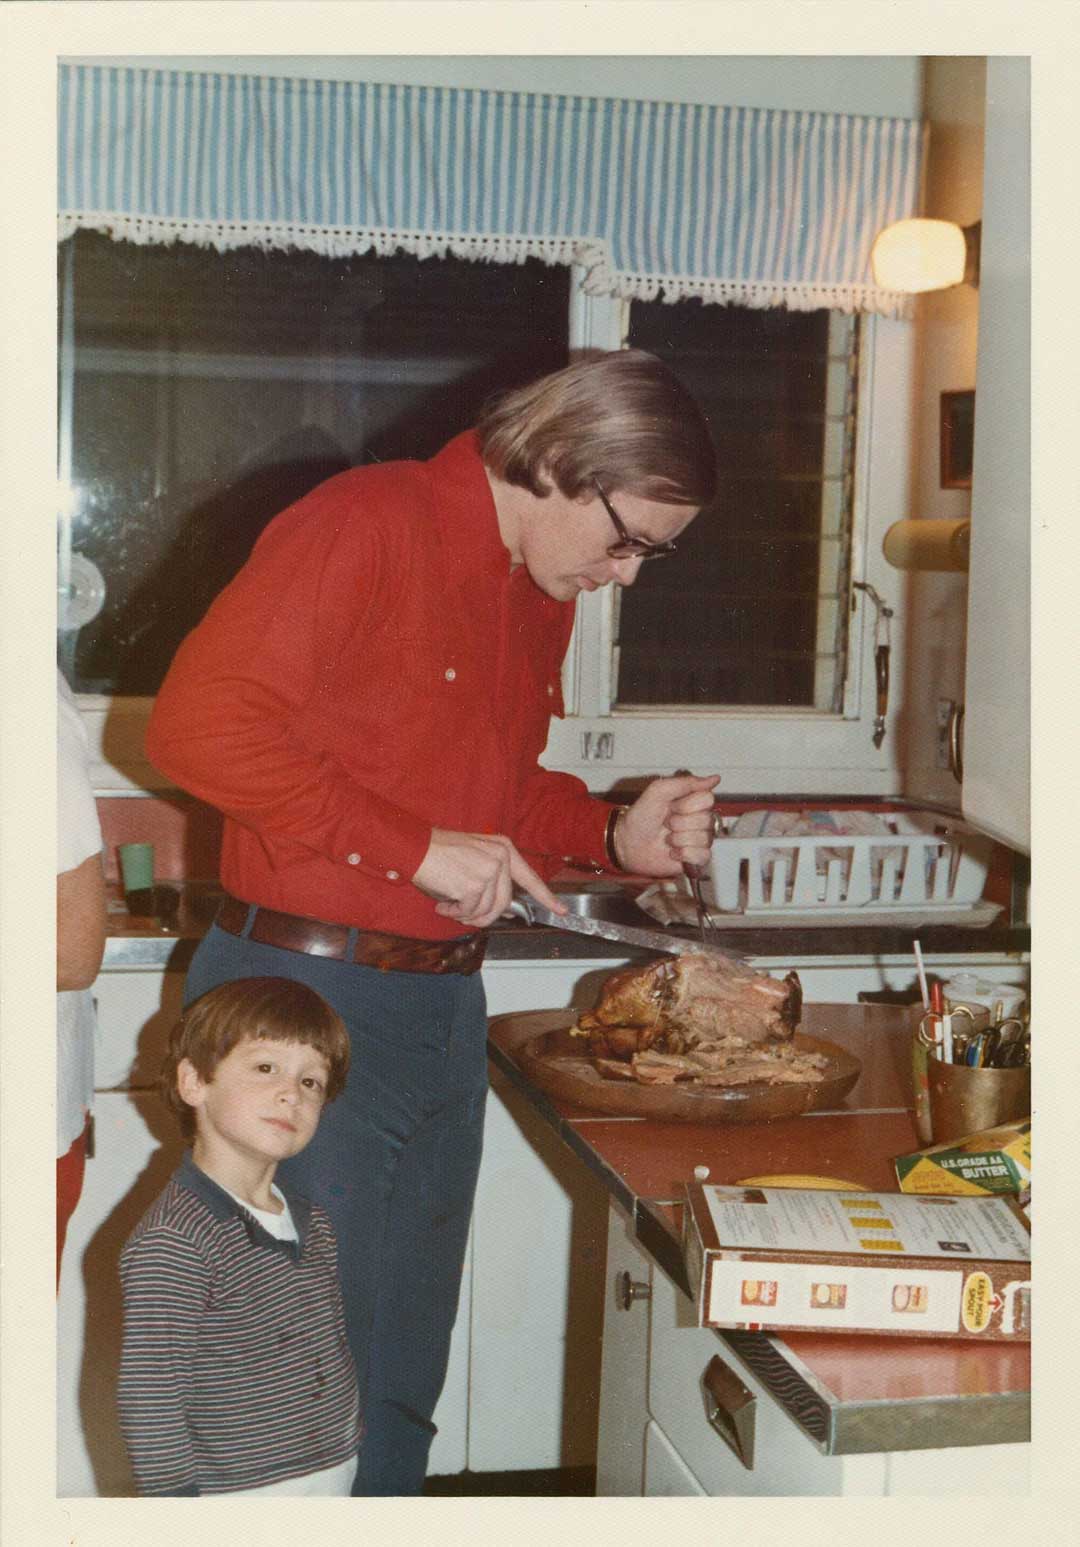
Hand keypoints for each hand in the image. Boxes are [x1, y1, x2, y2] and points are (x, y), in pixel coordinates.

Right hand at [412, 828, 567, 928]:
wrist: (415, 847)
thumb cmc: (438, 853)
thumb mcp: (473, 861)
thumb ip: (494, 883)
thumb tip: (507, 910)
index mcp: (503, 848)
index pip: (529, 877)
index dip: (546, 897)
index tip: (560, 911)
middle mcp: (501, 857)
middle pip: (504, 902)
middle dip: (484, 916)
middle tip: (463, 914)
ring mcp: (489, 871)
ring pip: (487, 910)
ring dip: (466, 915)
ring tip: (449, 905)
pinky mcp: (475, 885)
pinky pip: (469, 912)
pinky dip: (455, 913)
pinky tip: (444, 903)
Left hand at [615, 773, 719, 876]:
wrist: (628, 844)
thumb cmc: (640, 818)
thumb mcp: (658, 791)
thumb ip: (686, 783)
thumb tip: (714, 779)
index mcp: (692, 802)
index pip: (708, 799)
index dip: (687, 804)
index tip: (671, 806)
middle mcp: (698, 820)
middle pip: (707, 819)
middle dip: (680, 823)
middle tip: (666, 824)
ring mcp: (698, 839)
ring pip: (705, 838)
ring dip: (679, 839)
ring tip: (667, 838)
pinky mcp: (696, 858)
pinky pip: (704, 856)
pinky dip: (685, 855)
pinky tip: (673, 852)